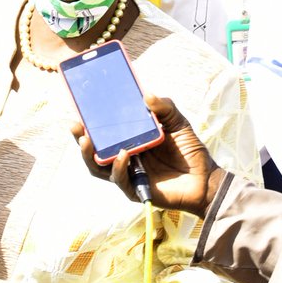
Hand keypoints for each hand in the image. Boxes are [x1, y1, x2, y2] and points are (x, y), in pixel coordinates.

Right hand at [70, 93, 224, 216]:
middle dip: (81, 138)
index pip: (104, 131)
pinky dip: (118, 167)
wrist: (206, 179)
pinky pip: (120, 179)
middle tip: (75, 124)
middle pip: (94, 150)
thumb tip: (147, 94)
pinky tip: (122, 155)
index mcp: (130, 139)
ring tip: (86, 140)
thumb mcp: (177, 122)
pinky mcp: (135, 189)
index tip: (79, 108)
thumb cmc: (189, 151)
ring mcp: (128, 173)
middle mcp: (124, 156)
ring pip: (99, 167)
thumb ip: (164, 107)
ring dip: (89, 155)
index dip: (89, 121)